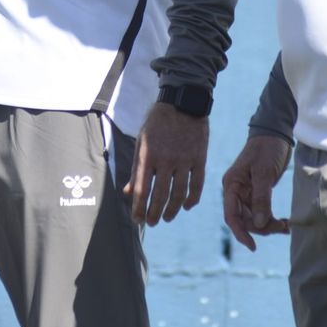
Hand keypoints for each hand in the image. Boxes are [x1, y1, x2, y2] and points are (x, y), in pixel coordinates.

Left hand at [124, 102, 209, 225]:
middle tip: (152, 223)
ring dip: (172, 210)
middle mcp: (165, 160)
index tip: (137, 220)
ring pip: (179, 194)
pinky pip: (197, 184)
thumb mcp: (142, 142)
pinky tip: (187, 207)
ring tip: (166, 218)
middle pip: (159, 195)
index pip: (141, 189)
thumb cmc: (157, 123)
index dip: (139, 208)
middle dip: (154, 213)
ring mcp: (184, 160)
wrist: (183, 102)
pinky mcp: (199, 158)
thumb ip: (136, 168)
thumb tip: (128, 192)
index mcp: (148, 155)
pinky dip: (193, 199)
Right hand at [221, 134, 291, 250]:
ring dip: (268, 225)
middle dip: (261, 228)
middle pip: (244, 220)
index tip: (253, 246)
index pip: (231, 215)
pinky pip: (262, 212)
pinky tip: (284, 223)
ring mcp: (246, 193)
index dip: (241, 232)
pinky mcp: (257, 193)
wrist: (275, 133)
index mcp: (231, 185)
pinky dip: (272, 219)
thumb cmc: (267, 149)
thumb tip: (260, 224)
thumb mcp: (264, 173)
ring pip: (254, 218)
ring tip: (286, 225)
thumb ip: (261, 199)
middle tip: (282, 227)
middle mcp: (236, 191)